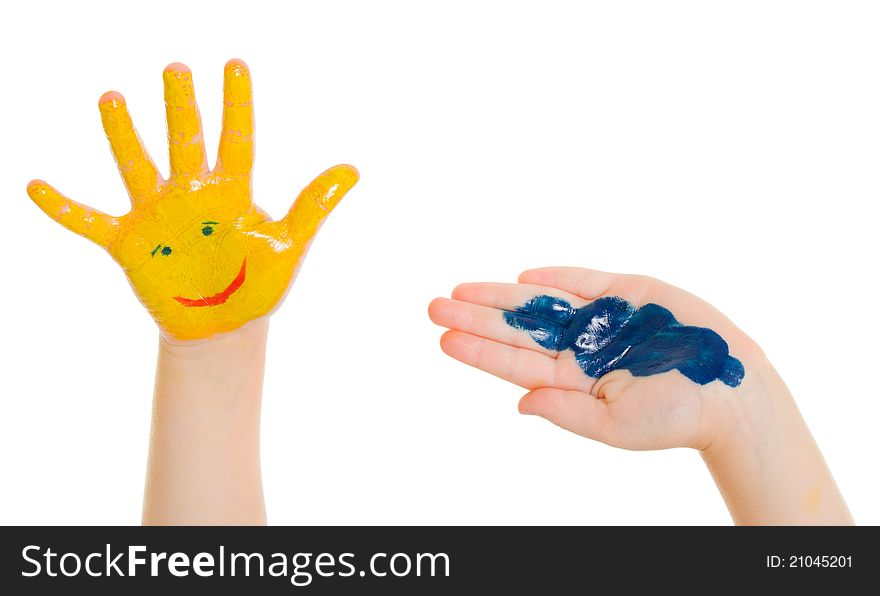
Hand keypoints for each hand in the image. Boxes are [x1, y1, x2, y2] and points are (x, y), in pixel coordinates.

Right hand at [27, 60, 357, 340]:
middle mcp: (192, 194)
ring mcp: (157, 215)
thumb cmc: (259, 285)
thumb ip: (313, 207)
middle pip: (184, 141)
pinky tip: (34, 185)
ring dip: (124, 136)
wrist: (224, 326)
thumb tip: (352, 169)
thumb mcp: (289, 246)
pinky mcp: (128, 244)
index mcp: (233, 192)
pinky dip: (63, 207)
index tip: (235, 64)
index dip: (236, 103)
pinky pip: (89, 221)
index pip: (236, 138)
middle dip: (180, 106)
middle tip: (176, 69)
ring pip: (137, 166)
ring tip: (113, 99)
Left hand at [429, 266, 770, 450]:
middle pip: (518, 329)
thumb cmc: (677, 417)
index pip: (515, 364)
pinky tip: (524, 277)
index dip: (480, 351)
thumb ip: (567, 413)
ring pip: (542, 303)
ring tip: (461, 291)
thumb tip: (519, 404)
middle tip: (433, 307)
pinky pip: (585, 282)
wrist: (734, 391)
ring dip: (502, 296)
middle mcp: (580, 348)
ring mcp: (602, 319)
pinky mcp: (629, 292)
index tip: (443, 339)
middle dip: (476, 318)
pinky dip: (557, 278)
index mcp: (573, 381)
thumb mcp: (616, 426)